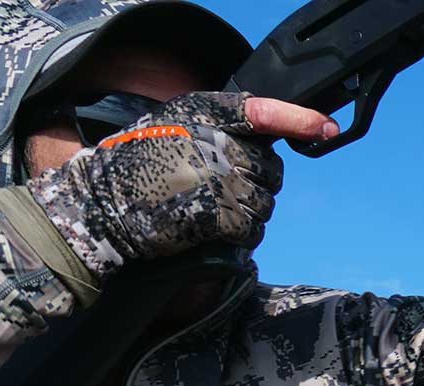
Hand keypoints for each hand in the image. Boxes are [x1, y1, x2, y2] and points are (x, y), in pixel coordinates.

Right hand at [25, 92, 334, 282]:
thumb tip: (270, 139)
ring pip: (265, 203)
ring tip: (206, 209)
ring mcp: (219, 179)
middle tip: (216, 190)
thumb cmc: (136, 170)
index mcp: (199, 115)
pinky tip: (210, 230)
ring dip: (247, 213)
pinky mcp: (220, 215)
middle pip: (270, 169)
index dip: (297, 118)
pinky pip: (253, 230)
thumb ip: (217, 130)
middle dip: (255, 183)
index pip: (259, 110)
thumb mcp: (171, 131)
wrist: (98, 208)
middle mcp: (214, 143)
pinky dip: (240, 236)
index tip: (325, 127)